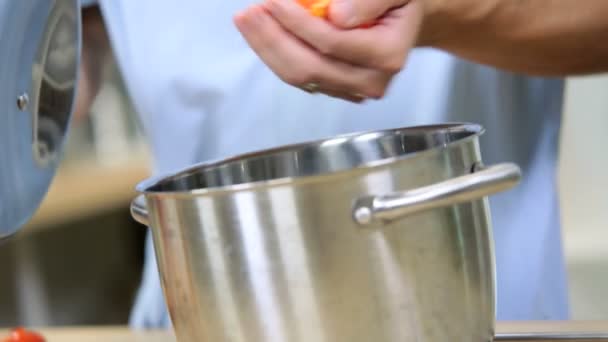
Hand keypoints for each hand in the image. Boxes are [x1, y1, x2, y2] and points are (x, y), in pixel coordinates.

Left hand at [234, 0, 424, 101]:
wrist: (401, 19)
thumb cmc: (396, 0)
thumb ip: (370, 0)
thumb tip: (336, 15)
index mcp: (388, 54)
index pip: (332, 43)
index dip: (298, 22)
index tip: (274, 0)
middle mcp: (371, 81)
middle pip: (310, 67)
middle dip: (273, 39)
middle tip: (249, 12)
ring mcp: (351, 90)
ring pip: (299, 77)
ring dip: (268, 48)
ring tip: (248, 19)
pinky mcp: (334, 90)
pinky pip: (298, 77)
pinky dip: (275, 54)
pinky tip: (261, 32)